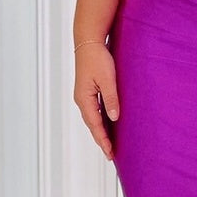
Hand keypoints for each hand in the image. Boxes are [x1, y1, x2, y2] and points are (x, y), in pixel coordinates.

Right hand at [74, 40, 119, 160]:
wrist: (89, 42)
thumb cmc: (97, 58)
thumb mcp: (107, 79)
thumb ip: (111, 99)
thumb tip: (114, 118)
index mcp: (85, 99)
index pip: (95, 125)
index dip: (103, 140)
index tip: (110, 152)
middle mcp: (82, 100)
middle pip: (92, 125)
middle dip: (101, 140)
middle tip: (110, 154)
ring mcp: (84, 95)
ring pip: (93, 118)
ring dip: (100, 131)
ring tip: (109, 144)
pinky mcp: (88, 90)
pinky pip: (94, 110)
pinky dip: (100, 120)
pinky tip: (107, 124)